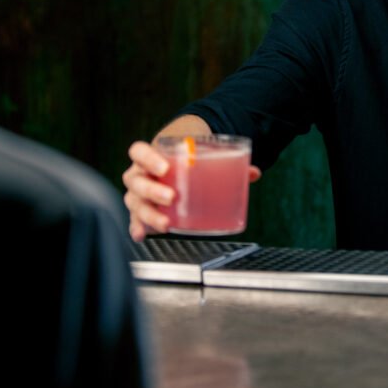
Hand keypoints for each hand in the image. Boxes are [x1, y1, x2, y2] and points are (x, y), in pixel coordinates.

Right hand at [122, 138, 262, 240]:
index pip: (138, 152)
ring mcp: (138, 194)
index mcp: (150, 156)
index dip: (149, 158)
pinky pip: (134, 221)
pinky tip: (142, 235)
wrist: (168, 166)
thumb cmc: (180, 162)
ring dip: (149, 214)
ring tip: (166, 224)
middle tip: (172, 196)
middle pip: (136, 180)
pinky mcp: (141, 212)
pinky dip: (138, 228)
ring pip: (135, 203)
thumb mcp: (197, 158)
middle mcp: (139, 174)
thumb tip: (253, 172)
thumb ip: (225, 162)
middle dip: (152, 190)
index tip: (165, 168)